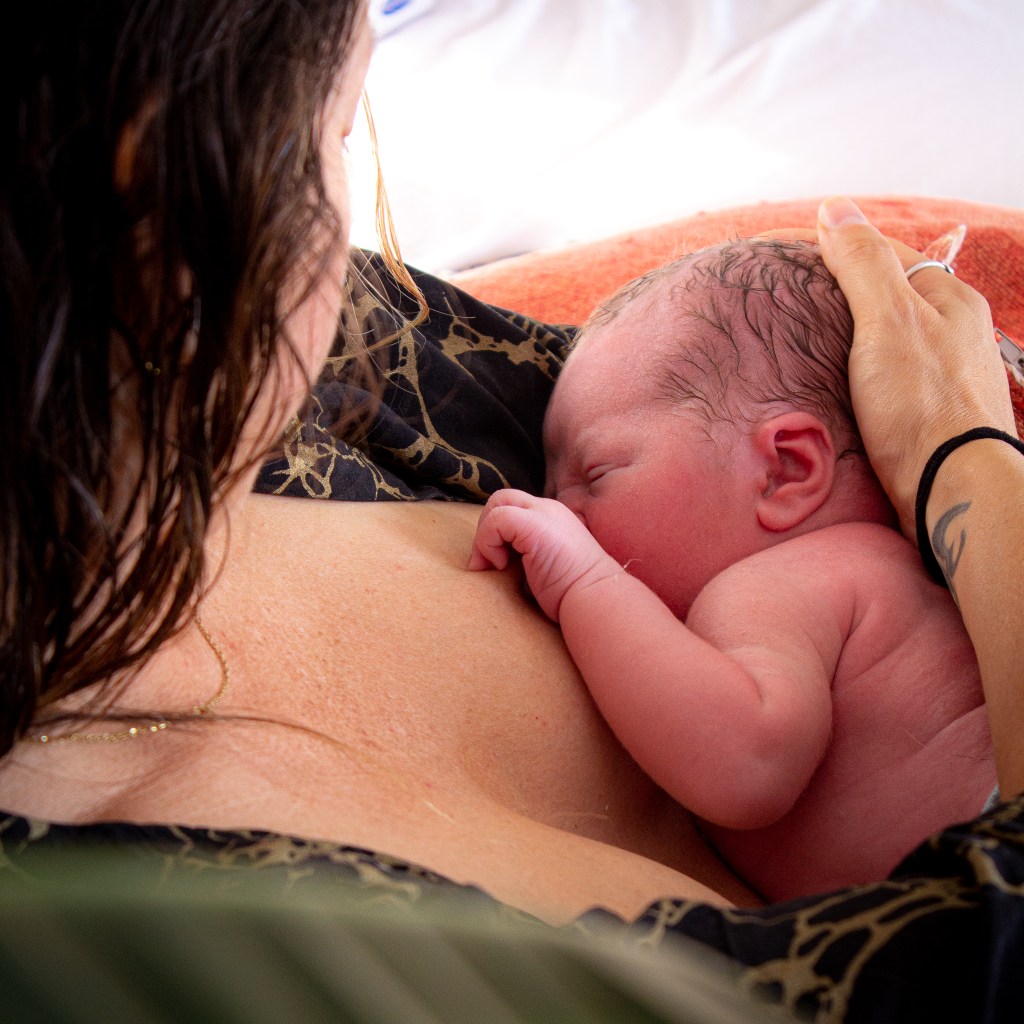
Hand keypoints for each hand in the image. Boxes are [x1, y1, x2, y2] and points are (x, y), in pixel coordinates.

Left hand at [470, 489, 620, 620]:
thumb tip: (491, 559)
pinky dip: (488, 542)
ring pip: (497, 504)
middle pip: (502, 498)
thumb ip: (523, 554)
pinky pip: (497, 519)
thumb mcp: (543, 567)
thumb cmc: (571, 595)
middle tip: (486, 562)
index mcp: (552, 519)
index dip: (496, 531)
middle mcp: (548, 510)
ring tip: (493, 566)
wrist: (594, 599)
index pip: (514, 507)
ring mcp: (544, 513)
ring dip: (484, 537)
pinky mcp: (535, 524)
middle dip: (485, 528)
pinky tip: (502, 565)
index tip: (496, 564)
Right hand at [816, 197, 1015, 540]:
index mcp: (949, 299)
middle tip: (787, 297)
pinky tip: (843, 384)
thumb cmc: (921, 405)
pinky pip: (891, 374)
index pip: (881, 252)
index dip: (830, 247)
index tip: (779, 256)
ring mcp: (948, 374)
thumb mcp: (886, 321)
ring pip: (889, 336)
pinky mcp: (935, 414)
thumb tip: (834, 206)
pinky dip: (861, 368)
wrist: (953, 489)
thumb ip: (862, 263)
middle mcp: (956, 331)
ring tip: (807, 339)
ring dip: (850, 332)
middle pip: (888, 294)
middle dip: (839, 290)